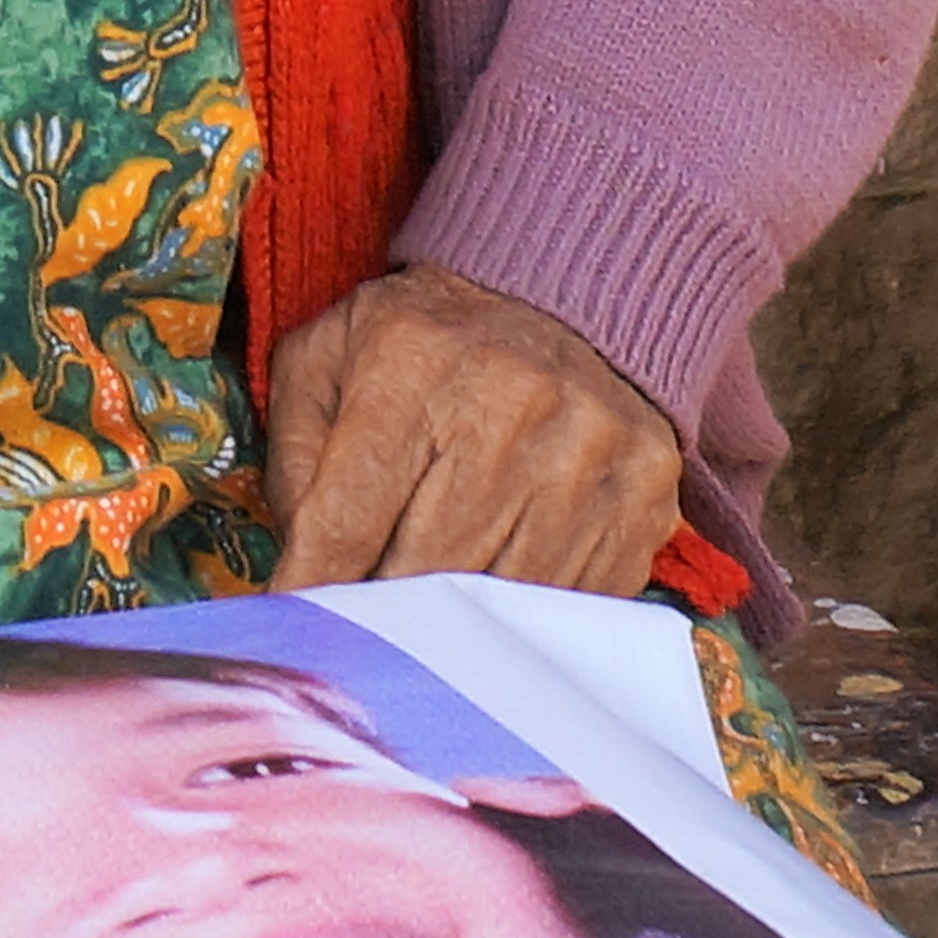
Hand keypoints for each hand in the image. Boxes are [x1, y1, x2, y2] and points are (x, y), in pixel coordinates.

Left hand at [265, 263, 682, 592]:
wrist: (559, 299)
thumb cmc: (421, 346)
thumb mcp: (330, 360)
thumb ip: (295, 459)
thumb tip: (300, 580)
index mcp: (414, 359)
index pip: (346, 520)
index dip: (313, 592)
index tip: (296, 631)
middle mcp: (513, 400)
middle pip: (423, 573)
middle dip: (382, 619)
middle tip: (361, 638)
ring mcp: (589, 451)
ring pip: (498, 604)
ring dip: (453, 630)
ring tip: (427, 623)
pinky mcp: (642, 495)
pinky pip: (567, 608)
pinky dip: (523, 624)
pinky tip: (498, 599)